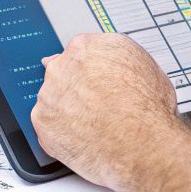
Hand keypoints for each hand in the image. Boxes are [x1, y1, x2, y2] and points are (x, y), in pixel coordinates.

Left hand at [31, 33, 190, 191]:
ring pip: (52, 101)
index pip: (77, 53)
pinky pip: (47, 127)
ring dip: (66, 112)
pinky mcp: (42, 123)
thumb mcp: (143, 63)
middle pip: (60, 75)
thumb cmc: (149, 109)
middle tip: (94, 106)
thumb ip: (115, 56)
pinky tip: (82, 138)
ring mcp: (49, 95)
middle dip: (74, 90)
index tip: (92, 82)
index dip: (87, 72)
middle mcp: (62, 67)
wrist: (142, 144)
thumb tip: (109, 59)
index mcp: (86, 47)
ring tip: (92, 126)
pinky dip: (60, 134)